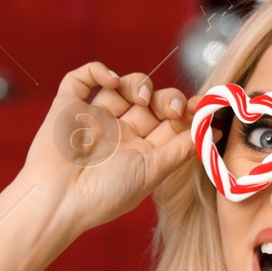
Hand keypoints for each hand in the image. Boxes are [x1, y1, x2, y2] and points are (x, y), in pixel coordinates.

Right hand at [17, 61, 197, 234]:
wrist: (59, 200)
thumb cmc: (105, 194)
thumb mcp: (152, 173)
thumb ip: (180, 150)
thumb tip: (211, 131)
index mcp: (139, 152)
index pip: (169, 123)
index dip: (187, 111)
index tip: (202, 106)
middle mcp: (118, 133)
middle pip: (151, 102)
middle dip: (167, 98)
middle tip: (173, 107)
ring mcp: (93, 118)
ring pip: (123, 86)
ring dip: (138, 83)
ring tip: (139, 98)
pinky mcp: (68, 106)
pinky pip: (82, 78)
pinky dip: (98, 71)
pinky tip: (111, 81)